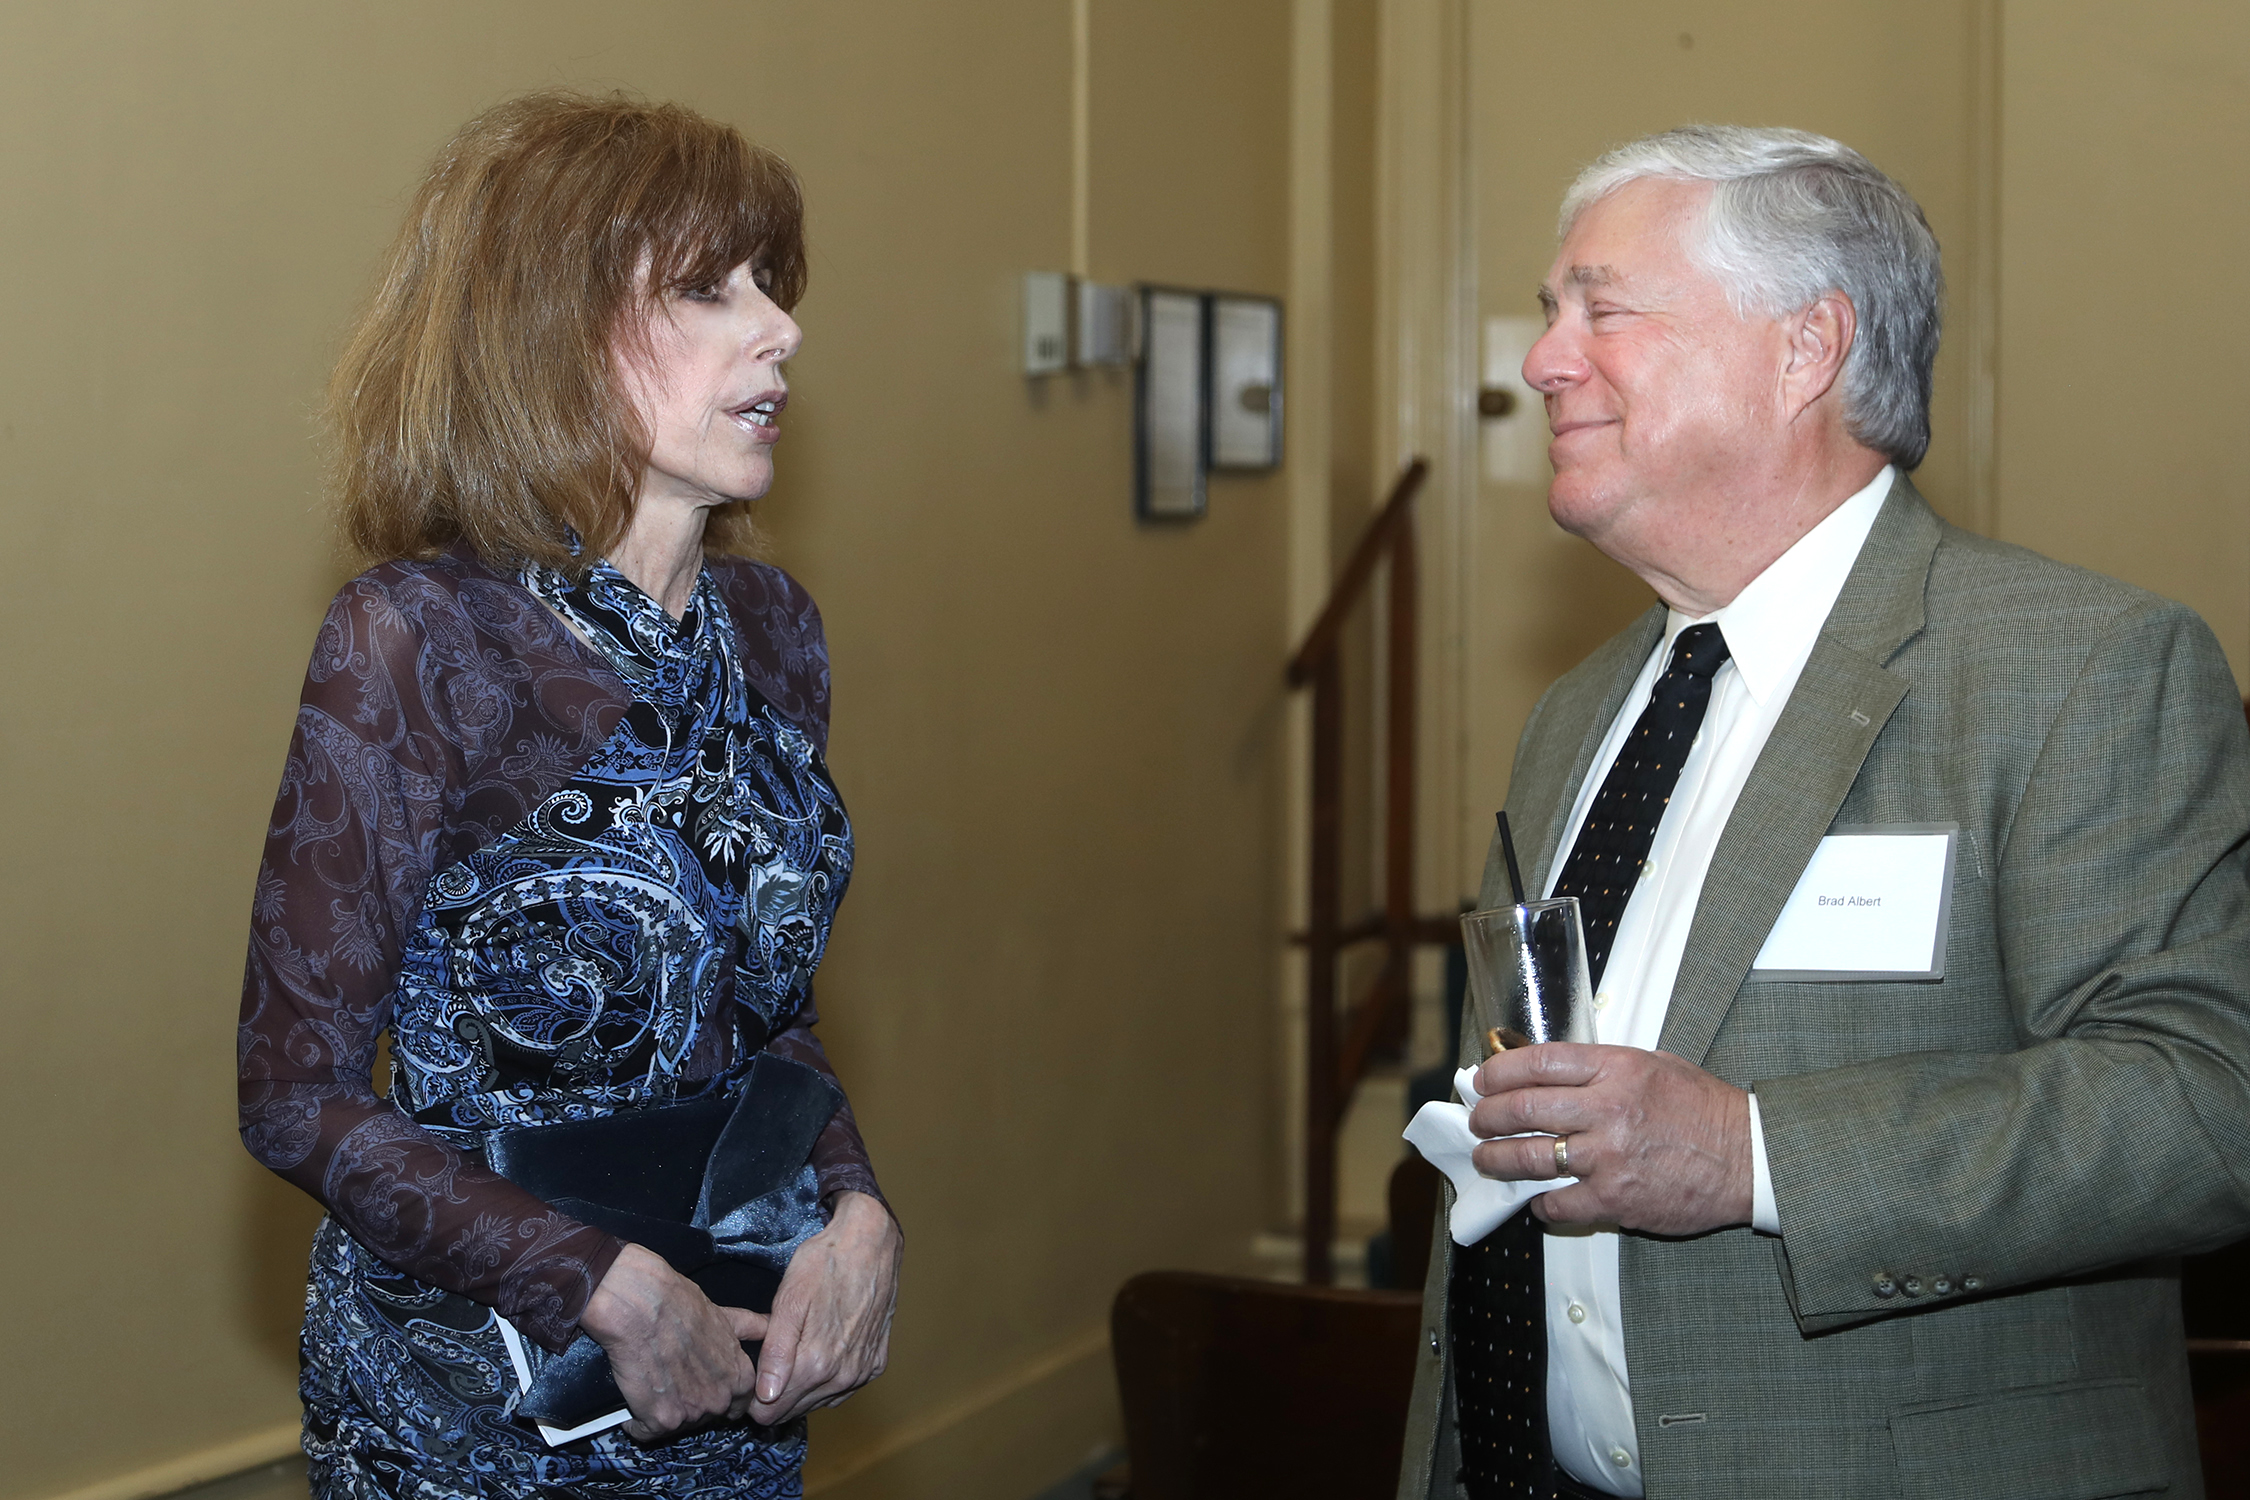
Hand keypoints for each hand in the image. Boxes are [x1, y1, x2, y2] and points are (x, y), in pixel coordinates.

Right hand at [578, 1242, 761, 1441]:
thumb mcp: (725, 1315)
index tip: (703, 1388)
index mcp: (739, 1377)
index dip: (720, 1396)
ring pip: (678, 1424)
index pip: (739, 1404)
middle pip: (707, 1415)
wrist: (642, 1308)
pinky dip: (637, 1422)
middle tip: (674, 1382)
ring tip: (653, 1384)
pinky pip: (647, 1432)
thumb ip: (749, 1328)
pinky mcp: (660, 1420)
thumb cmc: (680, 1305)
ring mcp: (691, 1414)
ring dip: (666, 1411)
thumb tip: (768, 1326)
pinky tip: (634, 1404)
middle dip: (692, 1404)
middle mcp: (720, 1400)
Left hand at [743, 1190, 902, 1425]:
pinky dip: (827, 1383)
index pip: (772, 1410)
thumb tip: (766, 1396)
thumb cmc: (824, 1263)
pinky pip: (844, 1390)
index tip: (748, 1377)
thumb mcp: (790, 1300)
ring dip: (802, 1390)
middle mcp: (842, 1375)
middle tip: (767, 1362)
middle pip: (795, 1410)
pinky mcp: (877, 1363)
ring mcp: (862, 1371)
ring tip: (791, 1358)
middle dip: (776, 1396)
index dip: (754, 1399)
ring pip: (819, 1402)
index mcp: (816, 1363)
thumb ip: (777, 1352)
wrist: (870, 1242)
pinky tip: (819, 1359)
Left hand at [1467, 1043, 1752, 1235]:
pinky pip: (1559, 1203)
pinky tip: (1539, 1201)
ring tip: (1486, 1159)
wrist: (1749, 1157)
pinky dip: (1541, 1205)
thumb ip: (1602, 1068)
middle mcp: (1609, 1108)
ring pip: (1529, 1157)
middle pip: (1523, 1108)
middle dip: (1487, 1117)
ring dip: (1497, 1160)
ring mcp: (1610, 1156)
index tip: (1483, 1080)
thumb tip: (1546, 1072)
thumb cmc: (1704, 1110)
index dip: (1500, 1071)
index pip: (1538, 1062)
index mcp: (1617, 1068)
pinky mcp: (1617, 1198)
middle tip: (1477, 1122)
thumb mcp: (1654, 1065)